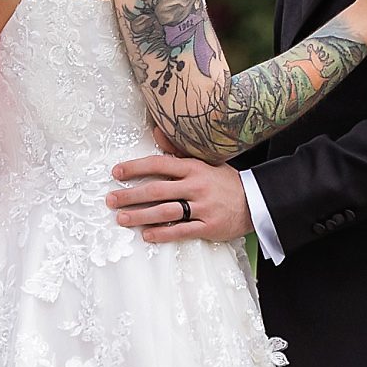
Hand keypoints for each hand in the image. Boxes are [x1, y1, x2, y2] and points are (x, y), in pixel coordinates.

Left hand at [105, 150, 252, 243]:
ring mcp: (202, 207)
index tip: (116, 173)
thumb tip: (156, 131)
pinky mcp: (208, 226)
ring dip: (141, 216)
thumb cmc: (225, 181)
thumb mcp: (205, 160)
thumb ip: (178, 150)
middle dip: (130, 195)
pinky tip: (147, 235)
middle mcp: (196, 186)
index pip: (159, 164)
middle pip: (157, 190)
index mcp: (194, 167)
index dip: (136, 168)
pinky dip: (162, 234)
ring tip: (122, 219)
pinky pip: (181, 231)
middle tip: (110, 200)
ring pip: (165, 212)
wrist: (256, 201)